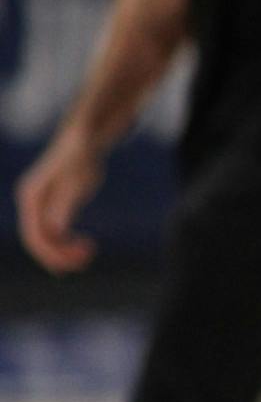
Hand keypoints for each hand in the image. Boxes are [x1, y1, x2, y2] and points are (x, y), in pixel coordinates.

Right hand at [15, 130, 104, 272]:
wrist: (83, 138)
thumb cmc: (82, 153)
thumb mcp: (78, 177)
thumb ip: (66, 201)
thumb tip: (55, 229)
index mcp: (31, 197)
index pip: (34, 234)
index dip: (51, 253)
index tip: (73, 262)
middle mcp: (30, 203)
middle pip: (37, 240)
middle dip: (58, 255)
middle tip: (86, 260)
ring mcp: (39, 206)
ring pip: (45, 238)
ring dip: (63, 251)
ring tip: (88, 254)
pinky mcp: (50, 207)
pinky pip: (53, 232)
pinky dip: (66, 243)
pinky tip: (82, 248)